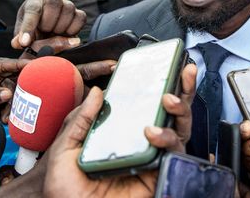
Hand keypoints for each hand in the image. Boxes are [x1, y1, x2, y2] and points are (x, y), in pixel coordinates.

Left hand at [11, 0, 85, 48]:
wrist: (48, 35)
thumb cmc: (33, 33)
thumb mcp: (22, 37)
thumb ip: (20, 40)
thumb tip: (20, 42)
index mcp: (35, 1)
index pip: (32, 10)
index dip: (28, 27)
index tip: (25, 42)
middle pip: (54, 5)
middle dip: (48, 25)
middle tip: (44, 32)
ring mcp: (67, 4)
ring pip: (68, 11)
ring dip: (60, 28)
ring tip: (53, 33)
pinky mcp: (78, 13)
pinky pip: (80, 18)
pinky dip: (73, 29)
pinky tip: (65, 34)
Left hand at [42, 69, 194, 197]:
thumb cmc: (65, 189)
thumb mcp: (65, 148)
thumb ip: (80, 120)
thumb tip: (96, 91)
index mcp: (121, 132)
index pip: (144, 105)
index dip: (158, 84)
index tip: (165, 64)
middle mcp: (140, 143)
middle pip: (171, 113)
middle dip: (183, 90)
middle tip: (184, 73)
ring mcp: (151, 158)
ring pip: (179, 129)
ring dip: (179, 110)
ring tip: (167, 100)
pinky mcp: (157, 175)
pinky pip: (173, 154)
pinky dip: (168, 139)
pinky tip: (152, 132)